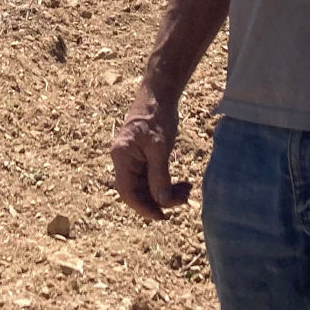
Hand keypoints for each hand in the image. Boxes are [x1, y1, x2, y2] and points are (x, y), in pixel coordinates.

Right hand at [111, 90, 190, 219]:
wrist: (159, 93)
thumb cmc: (157, 116)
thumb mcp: (160, 147)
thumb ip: (159, 176)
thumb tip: (162, 202)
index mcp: (121, 156)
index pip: (127, 192)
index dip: (143, 207)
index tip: (162, 216)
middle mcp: (123, 159)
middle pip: (137, 191)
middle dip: (159, 199)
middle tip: (184, 200)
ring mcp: (132, 158)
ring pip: (146, 185)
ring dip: (166, 192)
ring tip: (187, 191)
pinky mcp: (143, 155)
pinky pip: (152, 176)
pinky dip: (166, 182)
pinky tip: (182, 184)